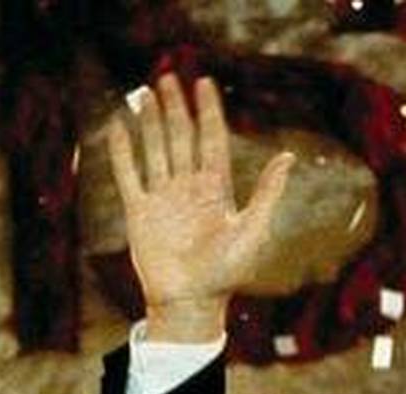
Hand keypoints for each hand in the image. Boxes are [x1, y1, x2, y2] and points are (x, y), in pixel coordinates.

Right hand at [100, 73, 293, 341]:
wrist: (190, 303)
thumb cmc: (226, 273)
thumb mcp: (252, 230)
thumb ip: (267, 193)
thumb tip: (288, 158)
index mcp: (216, 190)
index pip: (211, 140)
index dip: (208, 112)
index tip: (204, 83)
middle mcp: (188, 188)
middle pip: (181, 138)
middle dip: (175, 109)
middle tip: (169, 77)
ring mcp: (163, 198)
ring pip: (155, 149)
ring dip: (150, 122)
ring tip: (145, 93)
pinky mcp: (139, 212)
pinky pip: (129, 175)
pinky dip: (122, 152)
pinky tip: (117, 127)